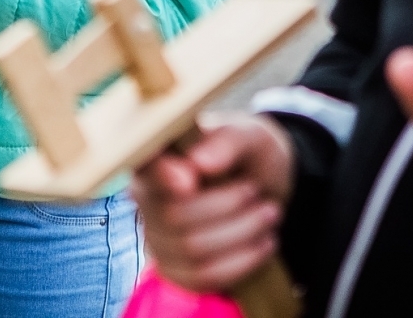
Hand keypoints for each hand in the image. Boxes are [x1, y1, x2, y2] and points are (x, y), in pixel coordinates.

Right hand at [132, 114, 295, 293]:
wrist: (262, 186)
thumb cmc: (246, 153)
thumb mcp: (248, 135)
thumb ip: (225, 141)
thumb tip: (199, 163)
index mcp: (156, 157)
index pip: (143, 168)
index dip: (161, 177)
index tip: (190, 182)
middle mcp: (146, 197)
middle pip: (174, 217)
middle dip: (227, 207)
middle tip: (257, 191)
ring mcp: (156, 236)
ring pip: (192, 250)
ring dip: (242, 233)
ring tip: (270, 213)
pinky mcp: (175, 268)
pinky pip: (203, 276)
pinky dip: (242, 262)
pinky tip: (264, 243)